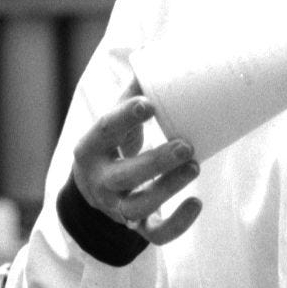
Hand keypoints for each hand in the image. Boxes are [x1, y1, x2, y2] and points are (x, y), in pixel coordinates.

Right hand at [74, 94, 203, 245]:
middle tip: (185, 144)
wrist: (92, 192)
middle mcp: (99, 182)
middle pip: (125, 176)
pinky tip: (196, 204)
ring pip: (141, 205)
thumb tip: (158, 53)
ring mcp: (117, 208)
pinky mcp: (136, 227)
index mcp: (89, 148)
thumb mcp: (113, 122)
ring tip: (194, 165)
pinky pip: (156, 234)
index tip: (148, 103)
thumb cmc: (111, 146)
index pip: (104, 131)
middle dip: (156, 162)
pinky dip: (178, 223)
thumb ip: (132, 93)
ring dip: (170, 187)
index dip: (125, 117)